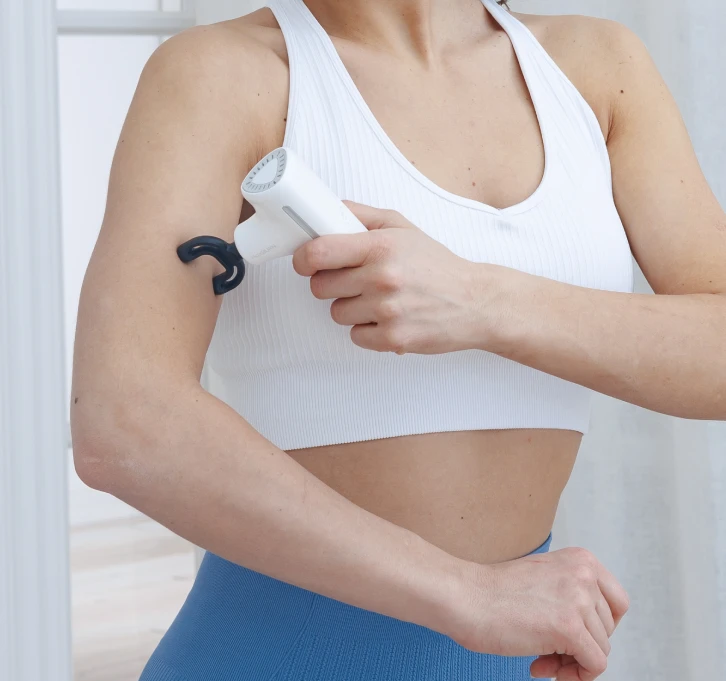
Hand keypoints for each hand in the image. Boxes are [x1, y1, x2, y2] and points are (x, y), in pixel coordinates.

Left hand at [291, 200, 484, 353]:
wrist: (475, 302)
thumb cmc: (436, 265)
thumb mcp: (403, 228)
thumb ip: (362, 216)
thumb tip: (327, 209)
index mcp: (381, 247)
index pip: (319, 252)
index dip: (304, 259)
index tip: (305, 262)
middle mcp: (382, 279)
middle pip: (321, 287)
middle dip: (332, 284)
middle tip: (354, 281)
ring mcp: (387, 312)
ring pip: (337, 313)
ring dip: (351, 308)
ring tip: (377, 301)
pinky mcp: (393, 339)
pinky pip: (356, 336)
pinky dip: (367, 331)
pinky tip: (388, 319)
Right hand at [447, 547, 629, 679]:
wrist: (464, 597)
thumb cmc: (492, 592)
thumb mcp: (545, 578)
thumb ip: (571, 594)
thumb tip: (592, 635)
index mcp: (580, 559)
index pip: (617, 602)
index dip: (599, 626)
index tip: (576, 636)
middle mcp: (584, 574)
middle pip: (608, 629)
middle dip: (580, 646)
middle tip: (549, 653)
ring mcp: (578, 600)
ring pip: (601, 649)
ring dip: (571, 662)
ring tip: (539, 659)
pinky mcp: (569, 628)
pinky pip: (594, 666)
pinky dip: (574, 676)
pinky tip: (540, 669)